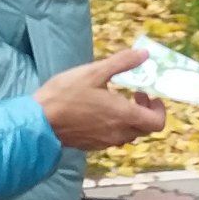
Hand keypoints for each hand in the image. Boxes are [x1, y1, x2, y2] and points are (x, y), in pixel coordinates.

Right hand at [36, 48, 166, 150]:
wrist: (39, 121)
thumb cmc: (66, 94)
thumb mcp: (94, 72)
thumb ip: (122, 62)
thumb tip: (145, 54)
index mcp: (124, 116)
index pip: (157, 123)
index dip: (159, 110)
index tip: (149, 95)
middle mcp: (118, 133)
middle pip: (145, 129)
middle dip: (146, 112)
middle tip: (136, 95)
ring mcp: (105, 142)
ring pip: (129, 135)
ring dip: (131, 119)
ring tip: (118, 102)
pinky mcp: (92, 145)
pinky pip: (113, 138)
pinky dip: (116, 127)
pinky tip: (101, 112)